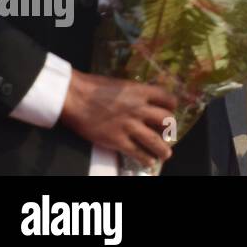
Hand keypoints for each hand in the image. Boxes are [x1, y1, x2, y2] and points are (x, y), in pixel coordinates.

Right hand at [60, 70, 177, 169]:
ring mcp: (128, 125)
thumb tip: (144, 100)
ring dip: (163, 149)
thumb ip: (135, 93)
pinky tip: (149, 162)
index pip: (167, 98)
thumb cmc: (93, 87)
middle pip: (166, 120)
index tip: (170, 111)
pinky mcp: (116, 139)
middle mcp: (139, 109)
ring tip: (166, 154)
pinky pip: (136, 152)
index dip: (171, 106)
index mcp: (141, 92)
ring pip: (154, 140)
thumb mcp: (122, 85)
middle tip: (169, 133)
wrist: (74, 97)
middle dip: (170, 128)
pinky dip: (145, 158)